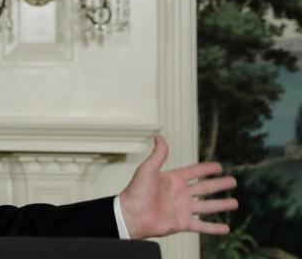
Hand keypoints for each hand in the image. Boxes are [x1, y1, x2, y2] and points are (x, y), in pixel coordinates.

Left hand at [119, 135, 237, 238]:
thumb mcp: (148, 169)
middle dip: (219, 185)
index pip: (194, 172)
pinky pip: (202, 226)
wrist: (131, 215)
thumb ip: (158, 155)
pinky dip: (214, 228)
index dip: (206, 169)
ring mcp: (182, 209)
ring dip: (221, 205)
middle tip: (233, 181)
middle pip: (204, 188)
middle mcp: (180, 194)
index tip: (219, 166)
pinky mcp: (182, 223)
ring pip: (207, 207)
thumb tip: (160, 137)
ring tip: (235, 203)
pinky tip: (226, 228)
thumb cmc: (136, 191)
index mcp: (173, 180)